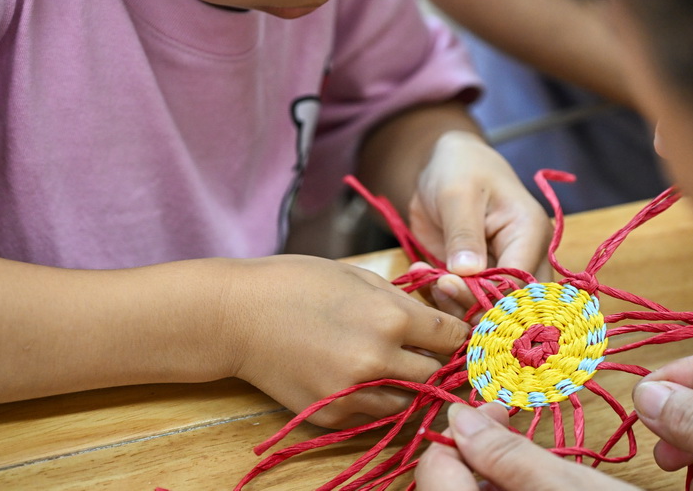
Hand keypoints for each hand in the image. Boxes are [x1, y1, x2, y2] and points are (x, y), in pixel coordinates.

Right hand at [218, 255, 470, 428]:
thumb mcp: (358, 276)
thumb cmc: (296, 283)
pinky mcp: (333, 415)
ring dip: (412, 387)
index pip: (451, 337)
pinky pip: (375, 416)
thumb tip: (435, 314)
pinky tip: (367, 379)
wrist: (235, 316)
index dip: (456, 333)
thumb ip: (401, 299)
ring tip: (398, 366)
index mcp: (391, 317)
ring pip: (410, 403)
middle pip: (436, 374)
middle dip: (437, 362)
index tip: (452, 332)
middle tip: (429, 351)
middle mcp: (379, 360)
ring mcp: (355, 393)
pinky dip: (379, 401)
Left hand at [408, 131, 551, 304]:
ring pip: (489, 310)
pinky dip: (443, 299)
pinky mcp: (481, 280)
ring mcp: (503, 271)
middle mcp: (525, 257)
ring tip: (428, 279)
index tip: (448, 285)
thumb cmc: (460, 168)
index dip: (488, 295)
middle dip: (472, 307)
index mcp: (530, 233)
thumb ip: (464, 233)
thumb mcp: (457, 193)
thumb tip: (468, 272)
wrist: (446, 165)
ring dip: (455, 306)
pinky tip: (422, 276)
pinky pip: (467, 303)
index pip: (520, 282)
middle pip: (511, 304)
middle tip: (438, 286)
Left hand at [415, 403, 643, 490]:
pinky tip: (530, 483)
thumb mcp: (570, 489)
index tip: (497, 411)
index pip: (435, 470)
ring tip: (525, 455)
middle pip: (446, 485)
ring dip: (486, 472)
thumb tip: (459, 416)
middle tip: (508, 423)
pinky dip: (499, 490)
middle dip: (475, 450)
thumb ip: (507, 454)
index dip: (463, 432)